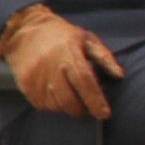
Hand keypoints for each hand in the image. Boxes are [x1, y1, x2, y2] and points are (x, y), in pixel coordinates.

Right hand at [0, 4, 123, 120]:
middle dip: (82, 110)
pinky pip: (42, 105)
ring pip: (55, 106)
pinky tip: (58, 93)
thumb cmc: (62, 36)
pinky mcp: (24, 84)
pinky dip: (53, 105)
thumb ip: (104, 57)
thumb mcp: (87, 39)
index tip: (105, 114)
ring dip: (68, 108)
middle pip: (69, 100)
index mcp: (68, 53)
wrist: (24, 30)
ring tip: (72, 96)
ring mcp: (35, 77)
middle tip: (90, 108)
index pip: (84, 81)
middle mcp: (50, 66)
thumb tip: (120, 75)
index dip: (95, 100)